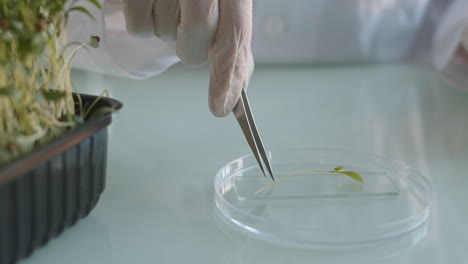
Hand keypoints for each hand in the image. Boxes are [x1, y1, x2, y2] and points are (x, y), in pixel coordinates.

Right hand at [123, 0, 253, 116]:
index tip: (220, 107)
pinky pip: (139, 26)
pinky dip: (143, 22)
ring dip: (167, 29)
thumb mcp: (227, 5)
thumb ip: (232, 45)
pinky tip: (152, 1)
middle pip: (194, 45)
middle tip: (188, 27)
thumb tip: (234, 97)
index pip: (234, 37)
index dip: (227, 76)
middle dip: (191, 47)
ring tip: (170, 2)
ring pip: (164, 35)